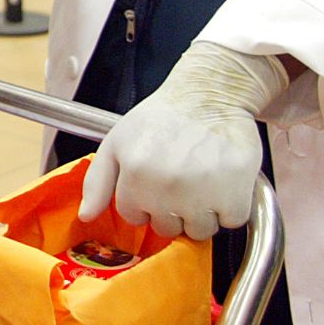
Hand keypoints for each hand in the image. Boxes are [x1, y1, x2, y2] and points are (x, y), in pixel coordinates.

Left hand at [77, 42, 289, 238]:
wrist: (208, 95)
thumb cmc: (161, 118)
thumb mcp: (116, 142)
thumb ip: (97, 182)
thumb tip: (86, 216)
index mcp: (137, 175)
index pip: (135, 217)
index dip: (144, 202)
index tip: (153, 183)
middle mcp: (169, 186)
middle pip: (168, 228)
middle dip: (171, 209)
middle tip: (179, 179)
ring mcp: (204, 192)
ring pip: (200, 230)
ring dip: (202, 212)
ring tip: (201, 180)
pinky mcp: (237, 193)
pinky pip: (232, 220)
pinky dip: (231, 207)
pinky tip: (223, 181)